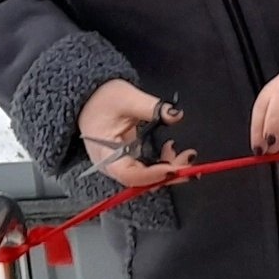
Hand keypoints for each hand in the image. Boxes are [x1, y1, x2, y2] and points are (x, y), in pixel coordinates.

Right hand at [78, 80, 195, 188]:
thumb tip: (175, 114)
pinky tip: (171, 148)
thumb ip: (151, 107)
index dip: (153, 175)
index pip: (129, 174)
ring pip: (149, 176)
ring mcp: (122, 163)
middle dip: (168, 173)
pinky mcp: (130, 158)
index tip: (173, 168)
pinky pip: (149, 167)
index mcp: (105, 155)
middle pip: (143, 180)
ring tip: (185, 153)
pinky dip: (164, 162)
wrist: (90, 98)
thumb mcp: (126, 98)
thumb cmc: (100, 99)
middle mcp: (113, 165)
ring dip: (170, 168)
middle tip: (188, 159)